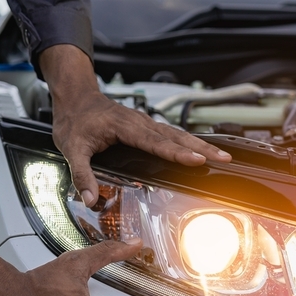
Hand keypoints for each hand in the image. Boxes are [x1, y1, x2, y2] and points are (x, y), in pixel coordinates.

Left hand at [40, 44, 231, 206]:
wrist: (75, 97)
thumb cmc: (74, 119)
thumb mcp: (71, 148)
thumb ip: (82, 175)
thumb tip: (89, 198)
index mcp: (125, 127)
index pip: (156, 142)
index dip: (177, 152)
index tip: (197, 160)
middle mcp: (140, 122)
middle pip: (176, 136)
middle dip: (202, 148)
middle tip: (224, 158)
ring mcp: (145, 122)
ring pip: (177, 134)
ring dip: (200, 144)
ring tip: (222, 155)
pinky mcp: (146, 126)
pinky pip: (172, 134)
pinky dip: (189, 142)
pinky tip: (200, 150)